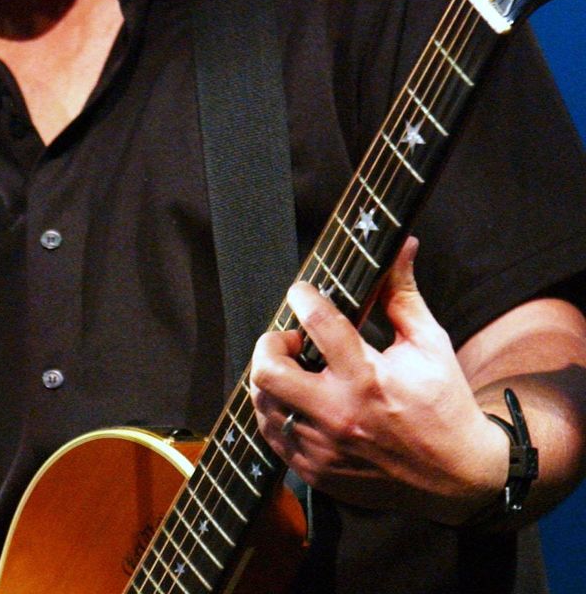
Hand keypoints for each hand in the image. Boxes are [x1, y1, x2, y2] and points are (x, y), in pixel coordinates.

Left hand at [248, 237, 508, 522]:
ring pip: (263, 403)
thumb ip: (402, 293)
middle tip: (290, 340)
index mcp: (369, 379)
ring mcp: (325, 449)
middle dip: (271, 343)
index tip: (302, 291)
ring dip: (270, 378)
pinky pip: (272, 436)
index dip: (303, 296)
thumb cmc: (445, 404)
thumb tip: (401, 245)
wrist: (460, 479)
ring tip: (293, 368)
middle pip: (269, 370)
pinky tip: (295, 399)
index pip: (318, 323)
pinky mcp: (317, 473)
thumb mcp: (429, 344)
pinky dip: (276, 411)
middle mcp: (340, 415)